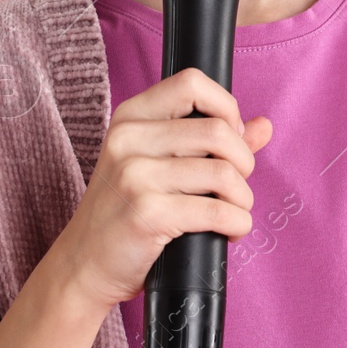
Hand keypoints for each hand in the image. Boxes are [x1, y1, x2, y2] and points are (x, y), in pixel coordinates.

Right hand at [50, 67, 273, 312]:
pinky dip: (237, 223)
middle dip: (243, 163)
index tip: (232, 139)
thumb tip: (263, 125)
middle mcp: (129, 139)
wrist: (83, 264)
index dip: (226, 107)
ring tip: (233, 212)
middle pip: (217, 131)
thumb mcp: (157, 165)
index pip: (192, 83)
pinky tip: (229, 232)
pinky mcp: (146, 213)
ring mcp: (135, 175)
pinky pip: (216, 211)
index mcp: (132, 117)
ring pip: (223, 173)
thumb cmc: (125, 212)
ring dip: (242, 199)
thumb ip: (210, 143)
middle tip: (235, 187)